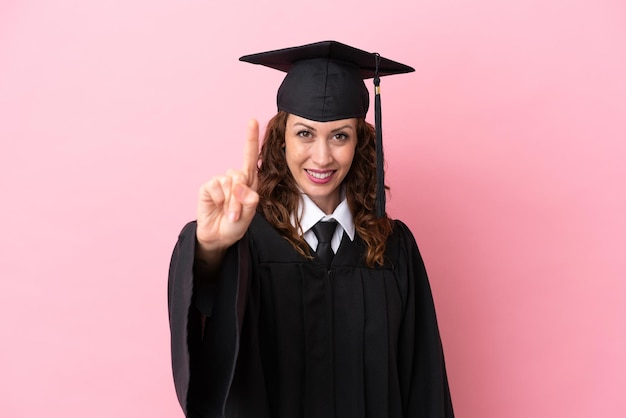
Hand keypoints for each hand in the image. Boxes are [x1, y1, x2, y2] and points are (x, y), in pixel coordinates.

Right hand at [195, 119, 259, 262]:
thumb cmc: (236, 224)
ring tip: (229, 214)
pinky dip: (218, 199)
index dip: (251, 138)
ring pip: (229, 182)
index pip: (251, 156)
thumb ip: (249, 200)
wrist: (218, 237)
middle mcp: (235, 179)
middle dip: (241, 198)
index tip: (253, 121)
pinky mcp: (208, 187)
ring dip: (231, 202)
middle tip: (237, 214)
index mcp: (249, 182)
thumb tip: (240, 185)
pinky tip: (216, 207)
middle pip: (241, 173)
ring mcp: (221, 183)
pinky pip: (215, 186)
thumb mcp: (249, 215)